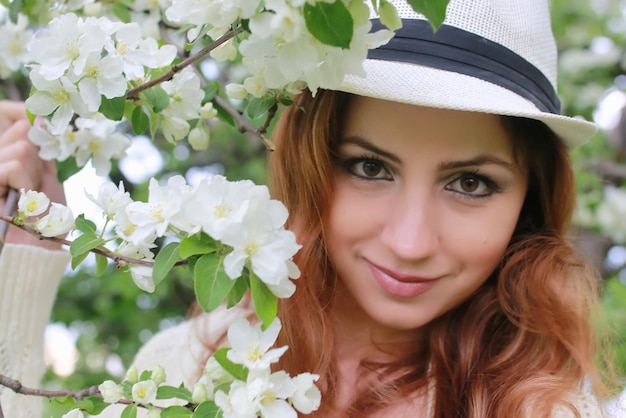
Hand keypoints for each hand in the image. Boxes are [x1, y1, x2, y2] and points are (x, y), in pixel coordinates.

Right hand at [0, 100, 65, 249]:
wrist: (36, 249)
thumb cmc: (44, 217)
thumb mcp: (45, 174)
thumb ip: (39, 146)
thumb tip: (37, 117)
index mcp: (4, 152)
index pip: (6, 113)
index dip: (22, 114)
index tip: (38, 127)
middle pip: (20, 128)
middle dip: (35, 154)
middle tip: (33, 181)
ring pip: (20, 148)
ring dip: (32, 172)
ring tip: (27, 193)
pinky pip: (11, 166)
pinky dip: (24, 182)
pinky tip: (22, 196)